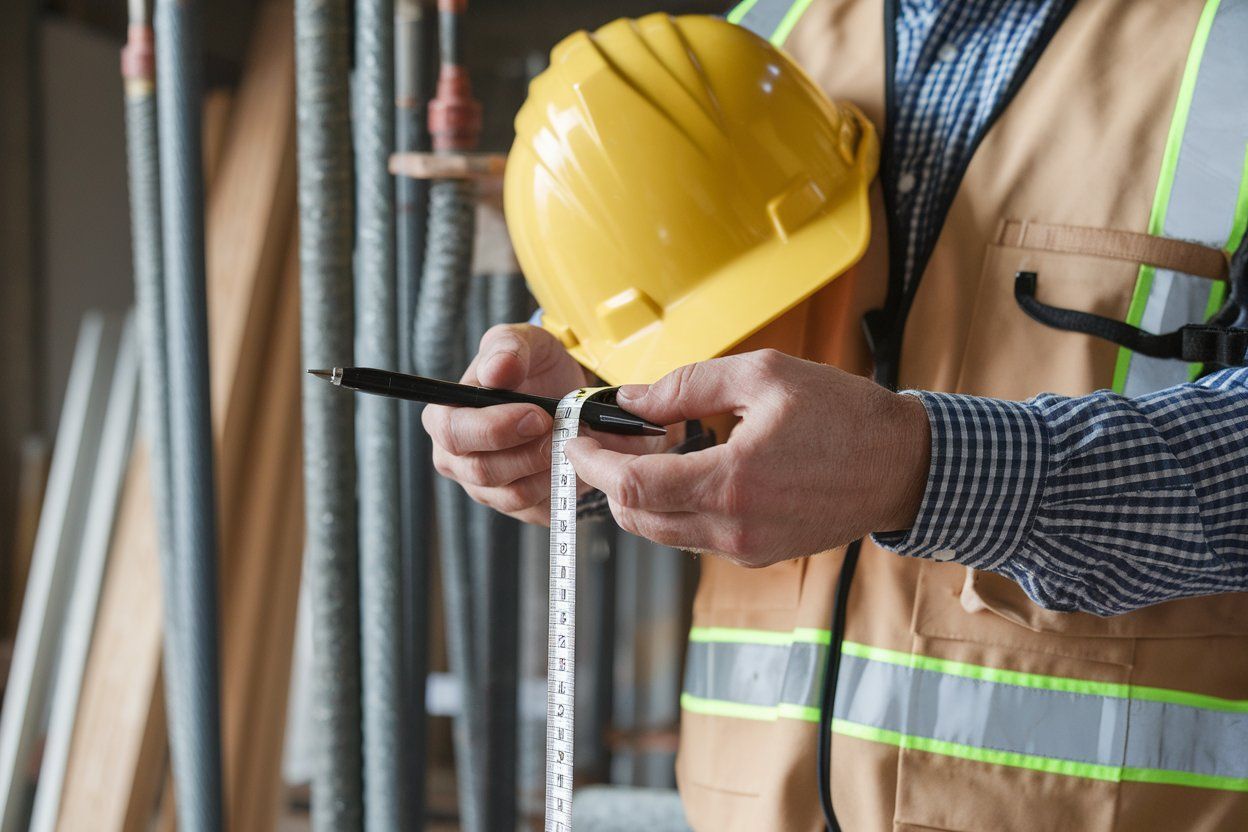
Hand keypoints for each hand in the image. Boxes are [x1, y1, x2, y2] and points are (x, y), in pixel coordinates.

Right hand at [422, 323, 673, 525]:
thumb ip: (508, 349)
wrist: (567, 395)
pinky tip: (572, 459)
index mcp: (445, 418)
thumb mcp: (526, 342)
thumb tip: (494, 372)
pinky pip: (538, 509)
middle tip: (563, 429)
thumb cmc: (535, 367)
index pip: (453, 433)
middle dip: (529, 451)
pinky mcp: (518, 508)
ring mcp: (485, 489)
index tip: (537, 415)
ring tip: (572, 439)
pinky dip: (562, 485)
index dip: (494, 429)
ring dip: (550, 468)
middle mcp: (457, 459)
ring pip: (513, 494)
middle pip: (482, 471)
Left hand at [564, 349, 930, 566]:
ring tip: (644, 450)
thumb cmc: (842, 414)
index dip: (592, 464)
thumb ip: (688, 386)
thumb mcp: (763, 375)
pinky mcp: (757, 555)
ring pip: (661, 532)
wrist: (902, 466)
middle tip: (606, 439)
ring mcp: (745, 549)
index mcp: (732, 482)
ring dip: (639, 495)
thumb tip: (632, 399)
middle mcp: (733, 528)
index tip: (576, 440)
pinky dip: (673, 507)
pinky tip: (684, 470)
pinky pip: (694, 537)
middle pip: (637, 517)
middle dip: (608, 480)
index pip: (631, 487)